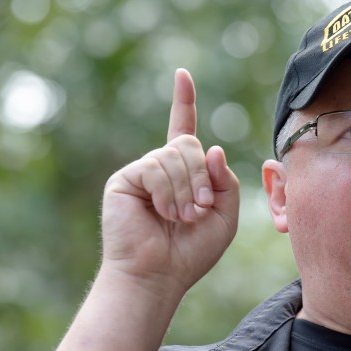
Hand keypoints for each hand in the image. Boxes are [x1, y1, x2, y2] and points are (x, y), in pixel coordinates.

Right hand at [100, 68, 239, 295]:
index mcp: (182, 174)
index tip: (182, 75)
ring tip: (182, 217)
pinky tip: (163, 213)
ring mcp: (141, 172)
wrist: (158, 275)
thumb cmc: (190, 252)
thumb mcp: (224, 216)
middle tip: (200, 207)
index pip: (183, 129)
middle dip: (202, 175)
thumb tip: (213, 148)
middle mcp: (160, 168)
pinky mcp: (124, 179)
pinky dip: (168, 192)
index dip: (183, 102)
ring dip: (186, 189)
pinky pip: (155, 167)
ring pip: (174, 156)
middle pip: (189, 144)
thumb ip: (226, 182)